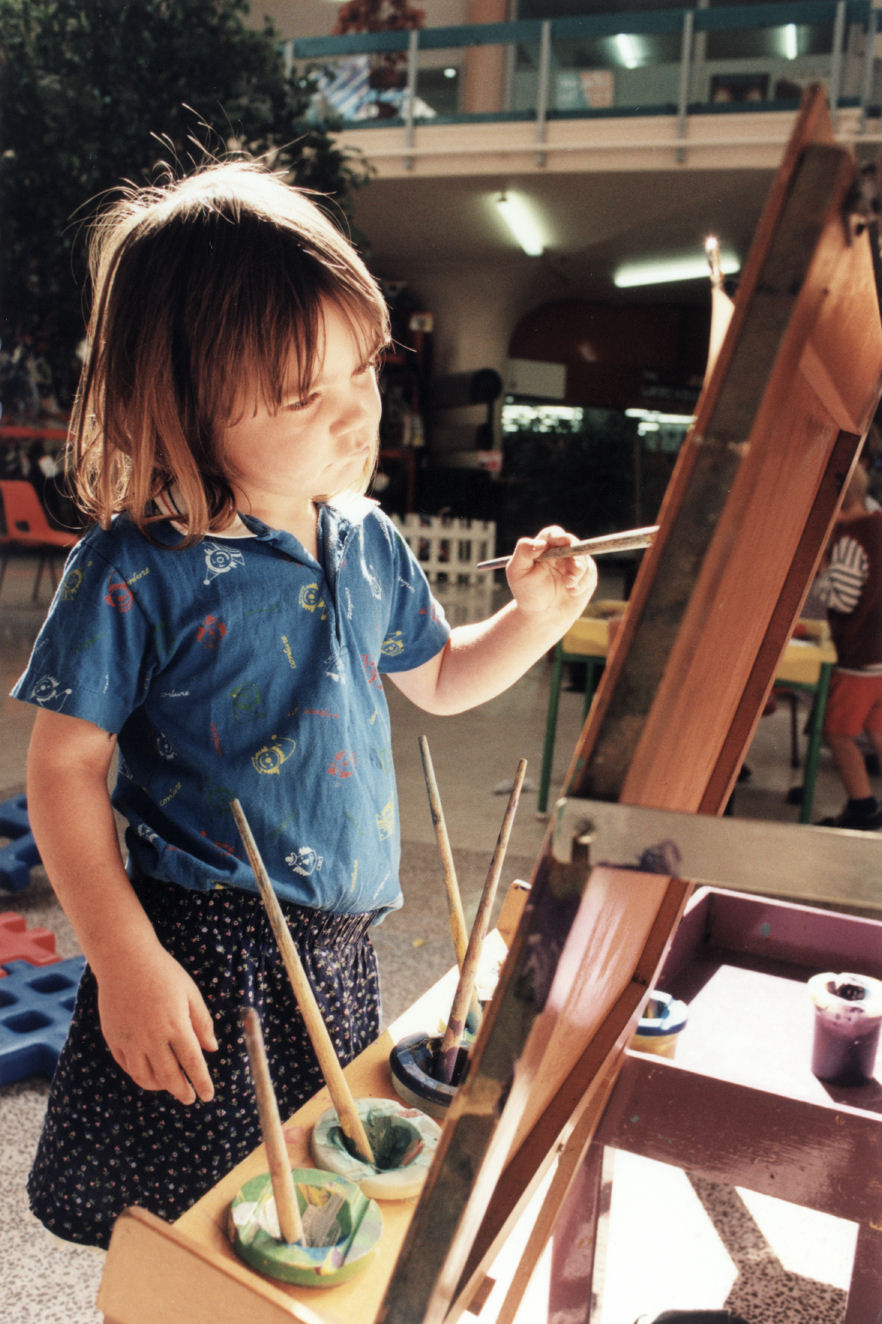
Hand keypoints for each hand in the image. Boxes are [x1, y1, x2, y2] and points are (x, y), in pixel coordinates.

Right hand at [95, 940, 217, 1104]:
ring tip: (170, 1086)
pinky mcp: (113, 1038)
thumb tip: (212, 1049)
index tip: (208, 1095)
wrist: (123, 960)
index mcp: (175, 1026)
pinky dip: (139, 1074)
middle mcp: (152, 1038)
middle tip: (190, 1098)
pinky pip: (127, 1066)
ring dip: (160, 1086)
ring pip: (145, 1077)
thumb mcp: (190, 992)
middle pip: (169, 1077)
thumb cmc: (163, 972)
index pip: (193, 1064)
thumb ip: (202, 1022)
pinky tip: (149, 1073)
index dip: (202, 1083)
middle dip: (182, 1091)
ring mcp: (130, 1041)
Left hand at [505, 524, 597, 617]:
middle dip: (575, 554)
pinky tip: (572, 592)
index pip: (553, 534)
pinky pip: (590, 573)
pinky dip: (583, 582)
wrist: (542, 616)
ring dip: (578, 572)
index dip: (559, 536)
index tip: (561, 543)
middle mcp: (561, 552)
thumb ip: (523, 553)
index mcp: (544, 548)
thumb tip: (540, 543)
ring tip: (568, 586)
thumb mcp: (517, 572)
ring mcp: (575, 563)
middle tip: (572, 570)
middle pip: (573, 542)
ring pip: (584, 558)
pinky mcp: (586, 576)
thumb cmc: (527, 592)